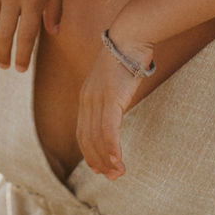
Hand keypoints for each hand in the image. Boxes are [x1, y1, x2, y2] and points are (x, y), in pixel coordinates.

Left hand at [77, 51, 142, 178]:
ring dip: (108, 159)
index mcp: (87, 97)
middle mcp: (87, 100)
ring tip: (118, 174)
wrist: (130, 38)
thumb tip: (119, 109)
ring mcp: (96, 99)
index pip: (83, 132)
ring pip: (97, 138)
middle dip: (98, 160)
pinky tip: (118, 160)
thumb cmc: (127, 57)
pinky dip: (112, 147)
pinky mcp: (110, 98)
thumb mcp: (116, 81)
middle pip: (87, 139)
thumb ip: (114, 97)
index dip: (90, 152)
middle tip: (111, 177)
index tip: (99, 168)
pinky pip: (108, 129)